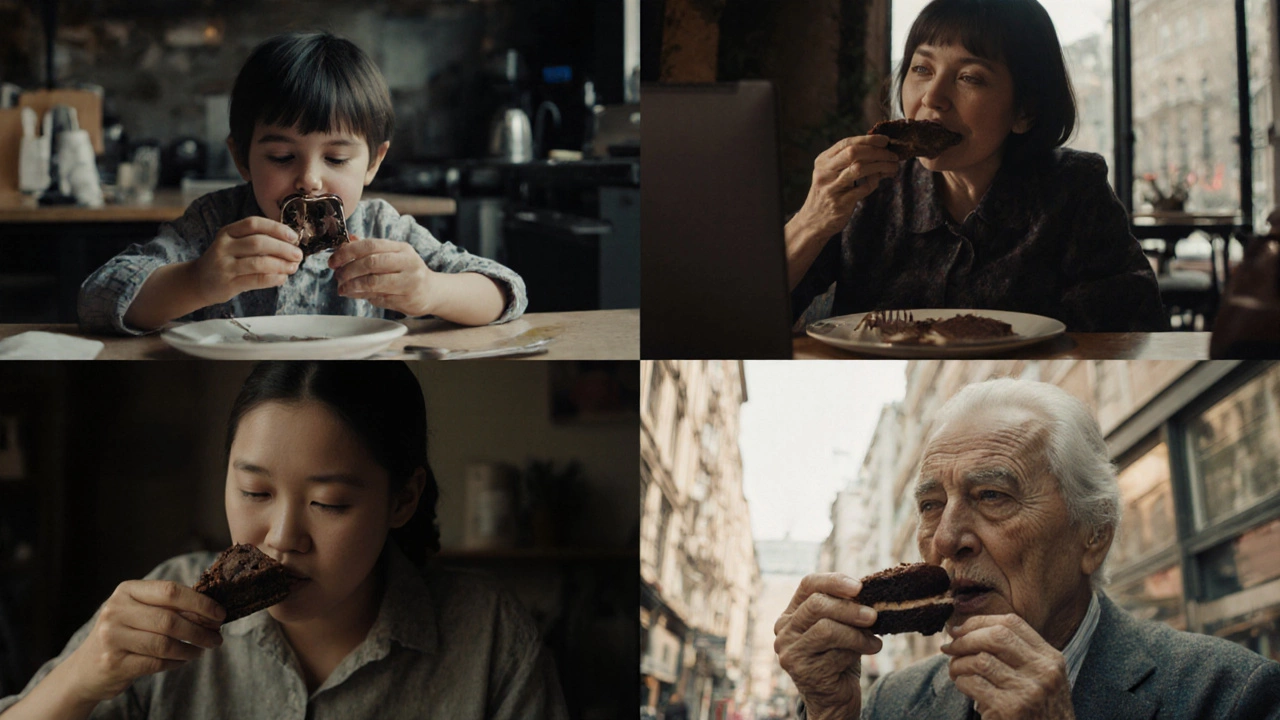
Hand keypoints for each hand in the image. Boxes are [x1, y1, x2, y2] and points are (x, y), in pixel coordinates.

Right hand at [63, 580, 225, 702]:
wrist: (85, 669)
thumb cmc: (124, 634)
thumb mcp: (139, 611)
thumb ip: (168, 606)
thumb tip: (212, 609)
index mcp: (126, 591)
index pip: (171, 591)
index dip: (200, 602)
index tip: (220, 613)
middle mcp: (116, 611)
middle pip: (170, 619)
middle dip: (200, 630)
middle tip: (217, 637)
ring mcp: (111, 638)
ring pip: (165, 643)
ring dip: (191, 649)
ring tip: (202, 650)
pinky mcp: (113, 663)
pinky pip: (156, 662)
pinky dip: (176, 662)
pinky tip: (183, 660)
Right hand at [193, 216, 302, 304]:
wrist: (199, 281)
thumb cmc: (226, 261)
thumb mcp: (234, 244)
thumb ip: (257, 240)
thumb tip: (291, 243)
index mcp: (228, 232)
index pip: (254, 223)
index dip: (277, 228)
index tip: (294, 237)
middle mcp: (224, 246)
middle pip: (258, 242)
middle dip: (283, 248)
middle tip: (298, 255)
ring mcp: (224, 265)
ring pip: (258, 262)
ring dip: (281, 265)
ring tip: (293, 267)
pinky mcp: (228, 284)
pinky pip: (255, 280)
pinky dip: (273, 279)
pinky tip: (282, 278)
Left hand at [331, 236, 436, 316]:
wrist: (432, 291)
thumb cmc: (407, 272)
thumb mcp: (392, 255)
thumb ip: (370, 249)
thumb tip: (347, 239)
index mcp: (402, 248)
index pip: (370, 245)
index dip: (347, 252)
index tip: (333, 261)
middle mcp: (408, 263)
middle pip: (371, 263)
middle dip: (349, 270)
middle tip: (338, 276)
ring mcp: (409, 282)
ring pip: (373, 282)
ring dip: (353, 286)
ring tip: (343, 288)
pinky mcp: (407, 300)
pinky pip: (378, 298)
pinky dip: (363, 297)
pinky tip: (356, 295)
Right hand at [773, 573, 881, 719]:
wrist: (833, 699)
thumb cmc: (838, 658)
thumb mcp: (839, 628)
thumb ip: (843, 610)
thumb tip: (866, 593)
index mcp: (791, 614)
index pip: (808, 585)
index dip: (834, 581)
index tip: (859, 586)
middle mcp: (784, 631)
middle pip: (816, 605)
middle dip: (849, 608)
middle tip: (873, 615)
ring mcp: (790, 652)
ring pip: (826, 629)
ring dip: (856, 633)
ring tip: (874, 638)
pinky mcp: (802, 671)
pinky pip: (836, 654)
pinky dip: (858, 651)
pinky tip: (870, 650)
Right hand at [792, 134, 899, 241]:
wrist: (813, 222)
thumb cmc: (828, 194)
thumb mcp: (830, 174)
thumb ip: (847, 161)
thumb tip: (878, 149)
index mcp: (823, 161)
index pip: (847, 142)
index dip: (868, 139)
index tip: (885, 141)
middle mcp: (825, 172)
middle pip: (853, 152)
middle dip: (877, 152)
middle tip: (893, 156)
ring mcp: (832, 188)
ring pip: (860, 168)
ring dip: (881, 166)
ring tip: (893, 167)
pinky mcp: (840, 203)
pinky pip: (863, 188)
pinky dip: (875, 182)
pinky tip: (879, 180)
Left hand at [942, 614, 1074, 719]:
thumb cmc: (1037, 710)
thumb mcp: (1040, 678)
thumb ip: (1016, 654)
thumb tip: (963, 630)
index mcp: (1051, 658)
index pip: (1011, 623)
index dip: (979, 622)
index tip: (959, 629)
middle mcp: (1044, 672)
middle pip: (996, 636)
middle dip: (965, 639)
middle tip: (949, 648)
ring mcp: (1028, 691)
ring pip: (980, 660)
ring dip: (959, 663)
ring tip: (955, 671)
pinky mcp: (1011, 709)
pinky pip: (973, 683)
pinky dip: (961, 682)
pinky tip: (963, 686)